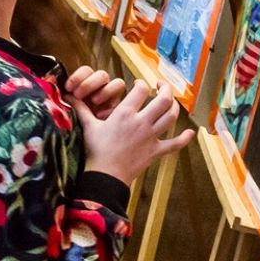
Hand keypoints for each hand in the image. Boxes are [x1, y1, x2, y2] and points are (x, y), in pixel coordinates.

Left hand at [64, 66, 126, 117]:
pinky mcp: (119, 110)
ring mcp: (113, 98)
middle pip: (102, 75)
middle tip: (78, 95)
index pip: (87, 71)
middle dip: (89, 83)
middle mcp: (102, 88)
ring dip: (106, 91)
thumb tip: (62, 94)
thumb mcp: (69, 111)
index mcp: (87, 84)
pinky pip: (122, 103)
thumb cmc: (75, 123)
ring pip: (117, 83)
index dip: (78, 76)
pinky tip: (101, 116)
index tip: (68, 87)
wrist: (87, 140)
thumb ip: (67, 101)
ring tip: (94, 102)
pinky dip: (111, 109)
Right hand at [76, 80, 193, 184]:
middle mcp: (141, 122)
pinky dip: (184, 139)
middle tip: (161, 86)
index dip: (141, 84)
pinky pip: (175, 144)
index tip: (139, 85)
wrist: (105, 176)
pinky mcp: (156, 151)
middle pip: (163, 100)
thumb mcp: (88, 127)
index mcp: (125, 113)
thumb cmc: (95, 151)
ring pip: (171, 117)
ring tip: (170, 102)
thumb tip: (69, 96)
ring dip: (174, 107)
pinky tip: (190, 133)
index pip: (140, 90)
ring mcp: (151, 137)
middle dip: (165, 89)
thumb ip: (82, 109)